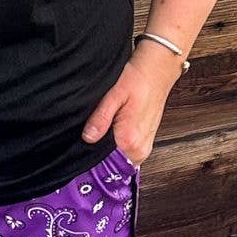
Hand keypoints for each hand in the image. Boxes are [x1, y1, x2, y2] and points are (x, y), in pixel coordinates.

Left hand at [81, 39, 180, 165]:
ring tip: (98, 134)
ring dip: (109, 152)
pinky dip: (118, 147)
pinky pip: (128, 153)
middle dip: (99, 157)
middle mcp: (139, 148)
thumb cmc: (137, 79)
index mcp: (129, 140)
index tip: (79, 155)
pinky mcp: (146, 141)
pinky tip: (109, 133)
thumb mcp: (113, 95)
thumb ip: (100, 119)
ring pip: (120, 159)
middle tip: (87, 141)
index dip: (91, 161)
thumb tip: (88, 138)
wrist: (157, 71)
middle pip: (113, 165)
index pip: (106, 165)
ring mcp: (145, 146)